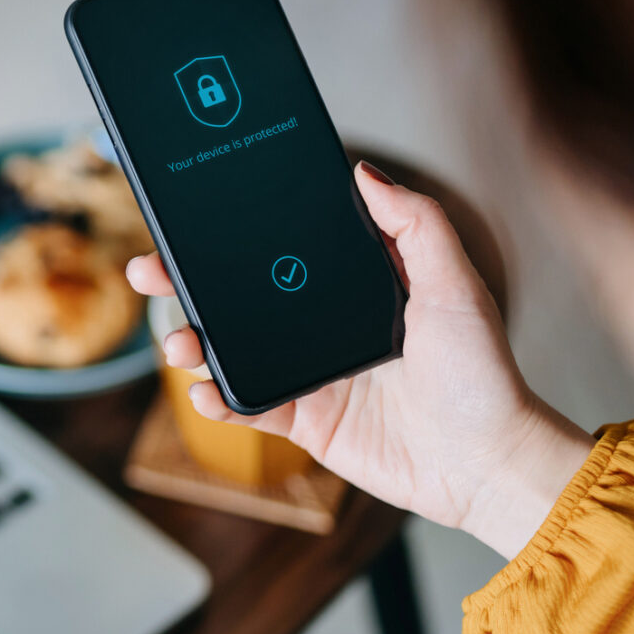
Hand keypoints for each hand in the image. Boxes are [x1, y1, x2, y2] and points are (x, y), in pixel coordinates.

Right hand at [128, 162, 593, 556]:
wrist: (485, 461)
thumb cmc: (481, 372)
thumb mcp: (453, 283)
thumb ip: (414, 223)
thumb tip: (363, 172)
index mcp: (349, 287)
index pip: (279, 250)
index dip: (234, 233)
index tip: (193, 214)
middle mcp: (320, 326)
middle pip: (238, 296)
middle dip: (185, 283)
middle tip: (148, 271)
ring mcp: (307, 375)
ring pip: (230, 350)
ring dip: (191, 341)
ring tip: (178, 340)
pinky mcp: (303, 422)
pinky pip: (246, 406)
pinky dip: (216, 400)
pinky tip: (204, 391)